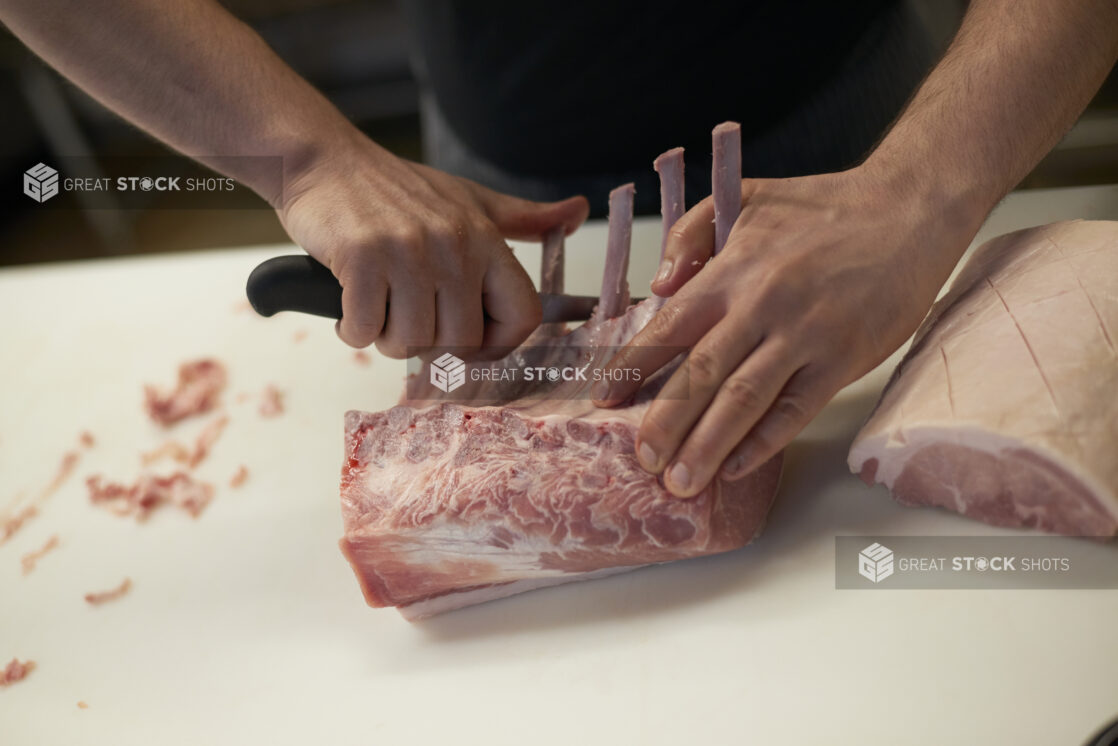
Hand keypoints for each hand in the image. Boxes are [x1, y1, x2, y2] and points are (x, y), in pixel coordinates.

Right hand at [278, 133, 588, 357]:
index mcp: (487, 238)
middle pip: (460, 343)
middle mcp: (454, 245)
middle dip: (429, 347)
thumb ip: (524, 218)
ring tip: (377, 308)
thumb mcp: (470, 199)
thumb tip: (578, 213)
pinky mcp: (362, 259)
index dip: (498, 345)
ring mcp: (408, 252)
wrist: (325, 160)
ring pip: (410, 343)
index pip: (523, 316)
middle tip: (406, 320)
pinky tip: (350, 305)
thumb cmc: (396, 188)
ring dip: (386, 339)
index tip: (470, 344)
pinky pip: (365, 331)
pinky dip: (353, 330)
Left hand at [593, 165, 983, 496]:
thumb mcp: (745, 198)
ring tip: (682, 481)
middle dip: (666, 422)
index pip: (669, 327)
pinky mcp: (843, 359)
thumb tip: (658, 285)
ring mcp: (805, 336)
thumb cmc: (823, 207)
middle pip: (702, 374)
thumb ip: (692, 234)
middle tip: (643, 460)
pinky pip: (797, 410)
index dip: (633, 368)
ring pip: (745, 400)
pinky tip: (737, 466)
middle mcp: (762, 306)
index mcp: (733, 271)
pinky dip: (765, 442)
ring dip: (708, 445)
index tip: (604, 401)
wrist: (907, 209)